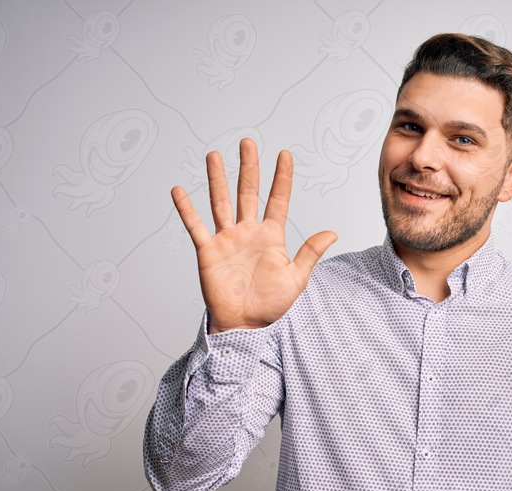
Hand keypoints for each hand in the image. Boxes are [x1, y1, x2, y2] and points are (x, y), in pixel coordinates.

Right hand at [173, 138, 337, 331]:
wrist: (244, 325)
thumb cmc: (270, 305)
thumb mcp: (296, 279)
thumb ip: (310, 253)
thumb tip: (332, 232)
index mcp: (271, 237)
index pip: (277, 200)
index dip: (282, 178)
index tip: (284, 155)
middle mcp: (248, 232)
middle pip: (248, 193)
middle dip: (249, 168)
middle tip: (247, 143)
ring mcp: (227, 239)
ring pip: (221, 202)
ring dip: (217, 179)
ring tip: (214, 156)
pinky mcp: (208, 251)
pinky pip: (195, 227)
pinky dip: (186, 209)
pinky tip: (179, 191)